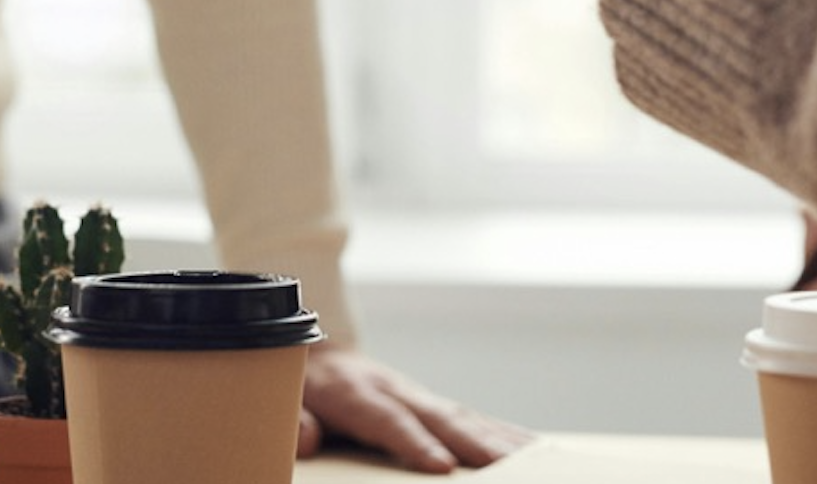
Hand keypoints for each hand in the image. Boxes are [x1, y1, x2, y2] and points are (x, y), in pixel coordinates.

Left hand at [298, 345, 533, 473]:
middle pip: (439, 417)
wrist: (314, 350)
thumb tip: (306, 440)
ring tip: (534, 461)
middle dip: (474, 443)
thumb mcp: (282, 399)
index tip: (441, 465)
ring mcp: (417, 394)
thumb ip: (293, 420)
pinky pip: (472, 418)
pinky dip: (503, 433)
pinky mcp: (432, 403)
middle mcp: (393, 389)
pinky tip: (531, 447)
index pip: (387, 420)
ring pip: (464, 416)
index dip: (414, 442)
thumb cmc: (297, 386)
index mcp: (353, 392)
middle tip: (506, 466)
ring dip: (499, 440)